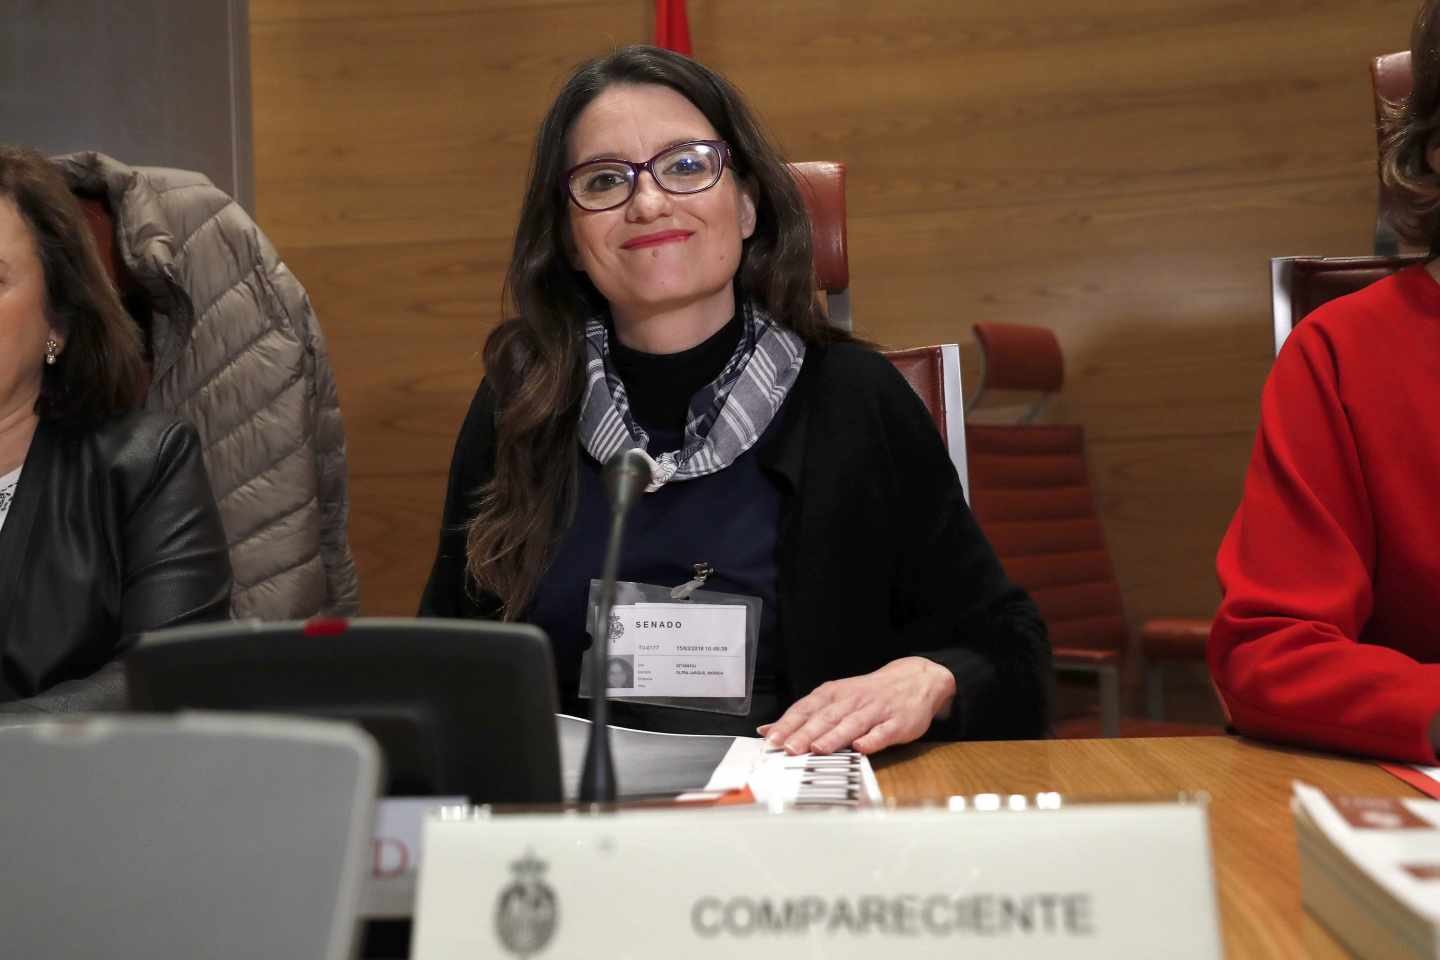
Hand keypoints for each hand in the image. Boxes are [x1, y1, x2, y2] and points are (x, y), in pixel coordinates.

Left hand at [757, 656, 955, 755]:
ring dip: (834, 737)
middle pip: (826, 717)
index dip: (788, 723)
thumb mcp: (835, 697)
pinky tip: (861, 748)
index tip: (771, 738)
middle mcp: (852, 700)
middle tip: (788, 748)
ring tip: (818, 749)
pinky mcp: (897, 723)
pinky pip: (883, 732)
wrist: (914, 680)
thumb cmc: (868, 694)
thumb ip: (805, 715)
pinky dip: (872, 740)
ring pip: (852, 724)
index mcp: (834, 694)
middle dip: (806, 733)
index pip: (806, 708)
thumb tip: (769, 730)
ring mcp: (876, 711)